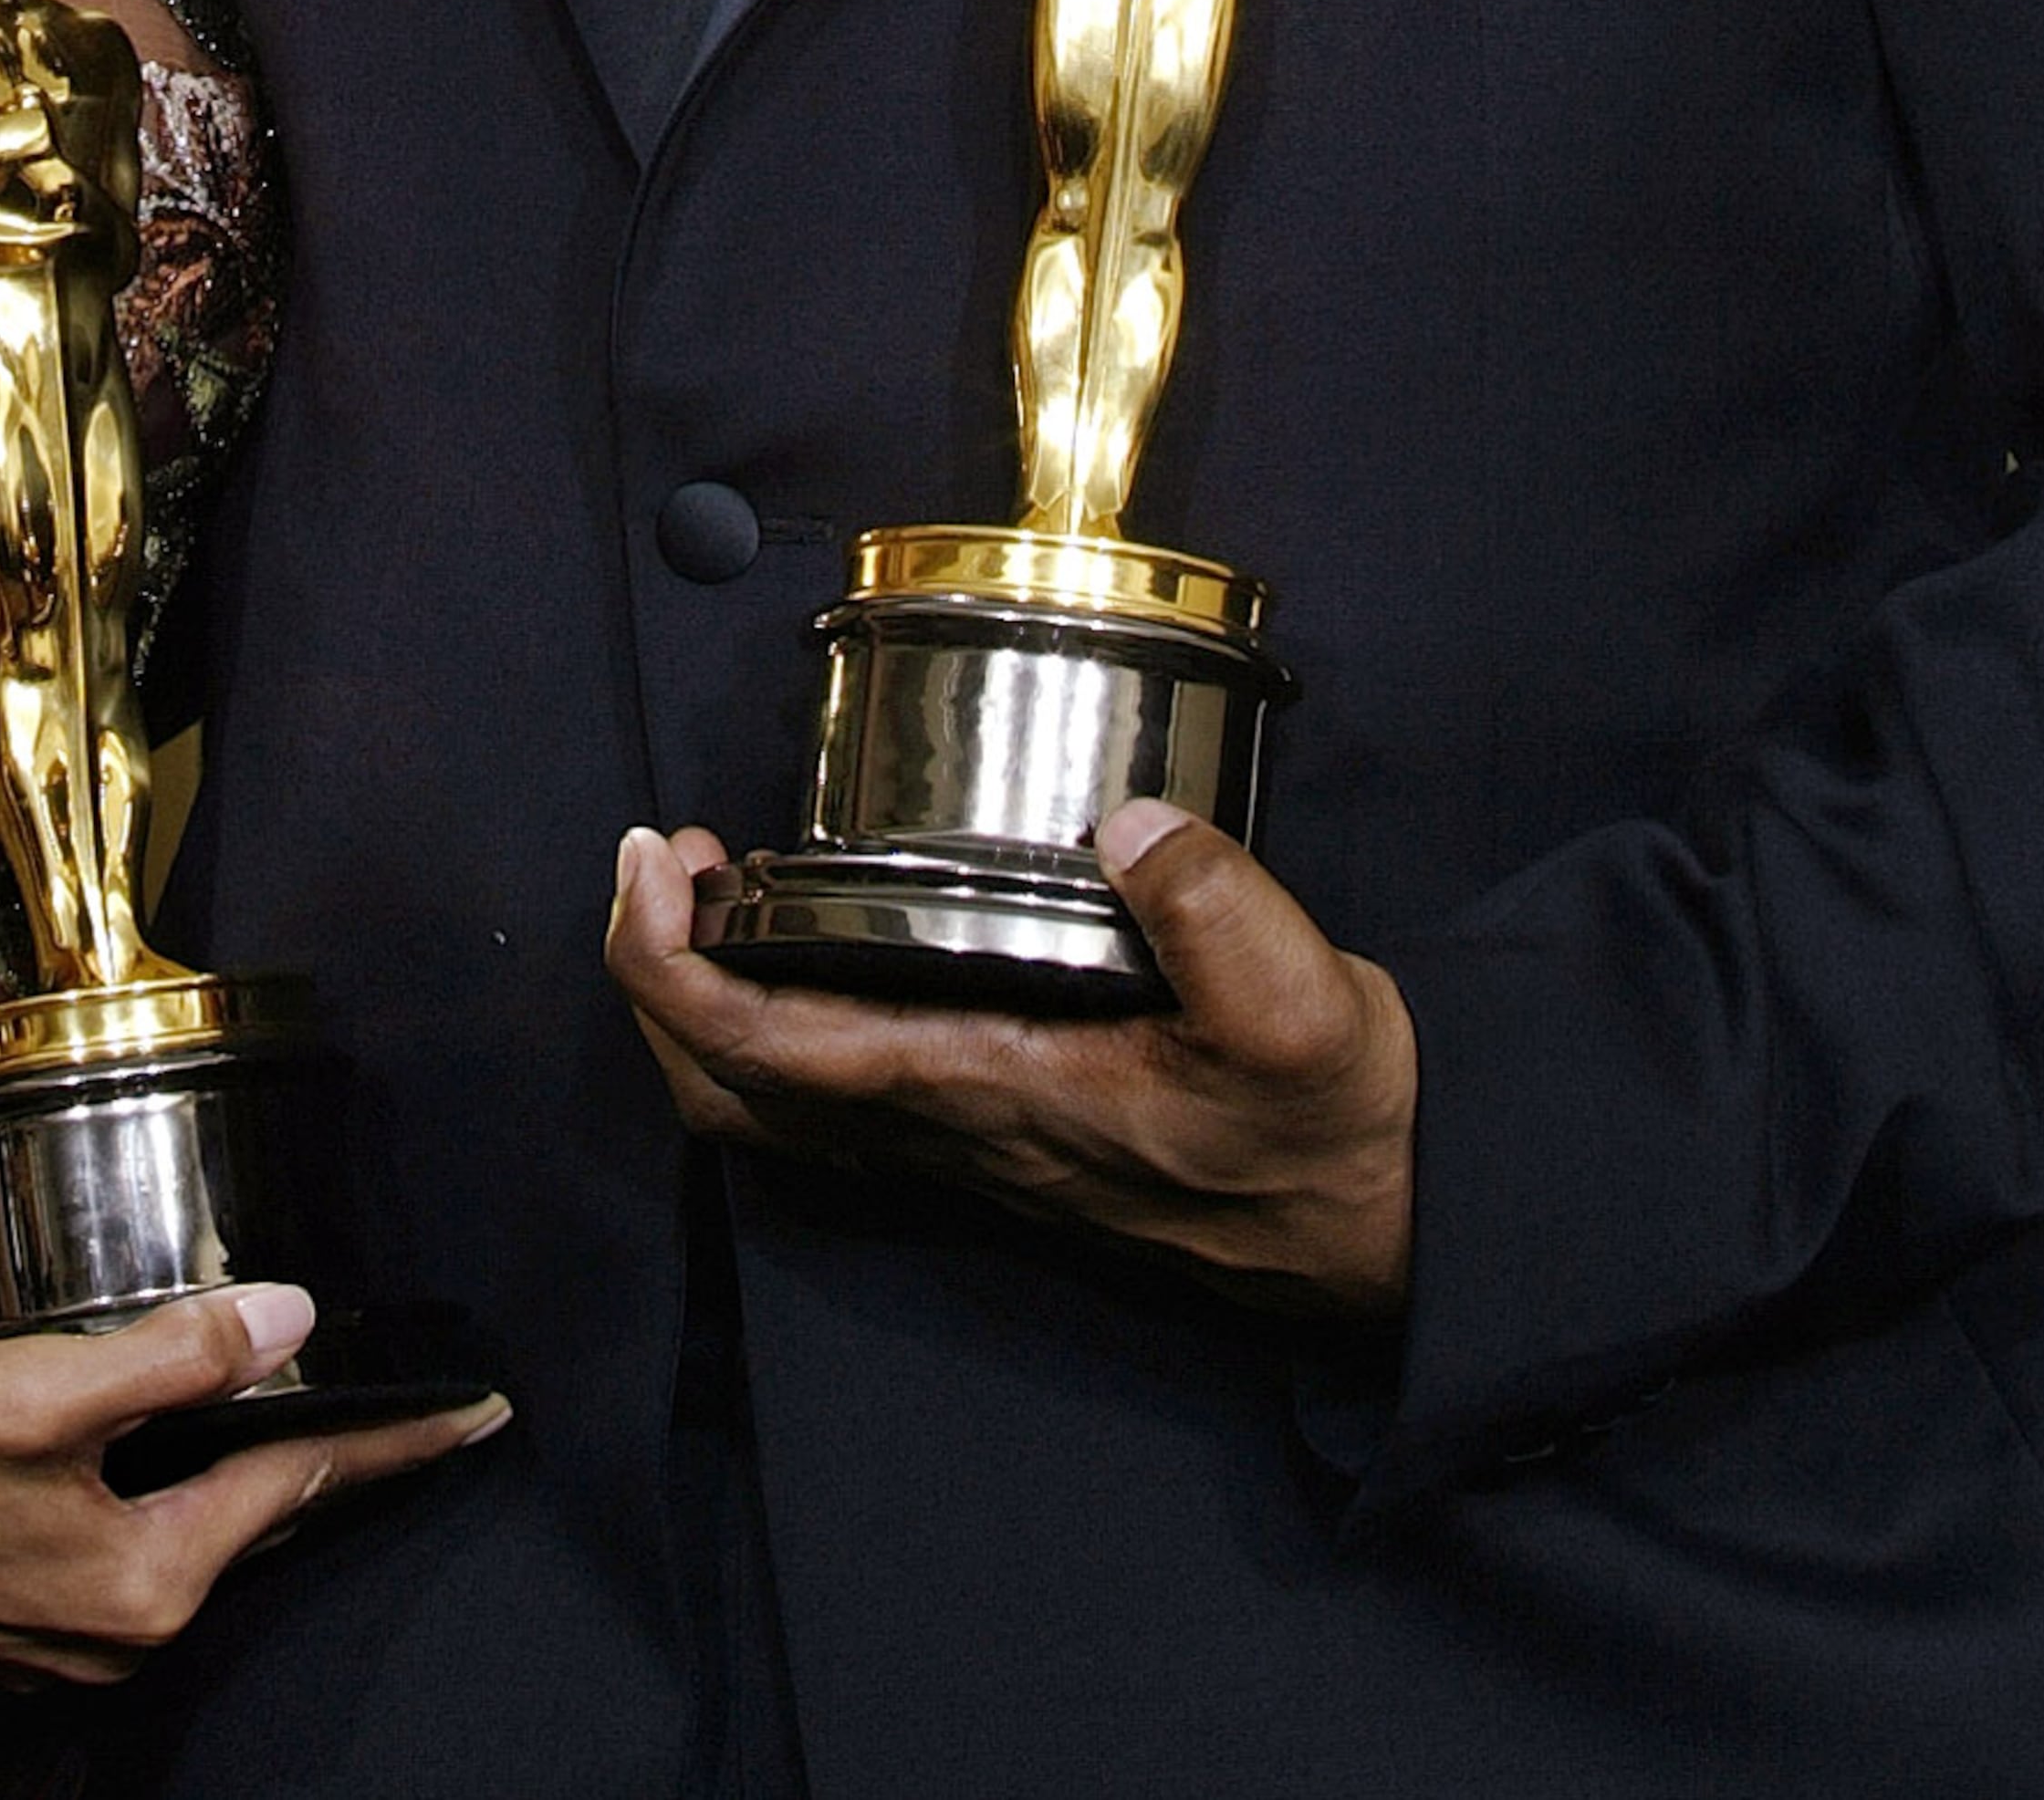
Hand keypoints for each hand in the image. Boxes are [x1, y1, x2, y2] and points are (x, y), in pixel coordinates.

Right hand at [0, 1283, 508, 1680]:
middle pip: (249, 1522)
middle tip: (401, 1409)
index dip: (393, 1442)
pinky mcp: (1, 1618)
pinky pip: (115, 1547)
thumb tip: (294, 1318)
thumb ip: (174, 1355)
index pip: (300, 1487)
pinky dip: (154, 1492)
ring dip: (234, 1474)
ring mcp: (55, 1637)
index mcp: (143, 1580)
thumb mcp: (39, 1388)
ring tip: (296, 1414)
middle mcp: (114, 1631)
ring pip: (181, 1535)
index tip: (480, 1416)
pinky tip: (156, 1444)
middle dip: (325, 1463)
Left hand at [606, 806, 1416, 1311]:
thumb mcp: (1301, 1009)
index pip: (767, 1055)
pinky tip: (811, 938)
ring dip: (709, 1000)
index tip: (653, 866)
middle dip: (655, 982)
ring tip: (714, 882)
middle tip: (660, 861)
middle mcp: (954, 1132)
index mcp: (990, 1092)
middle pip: (727, 1095)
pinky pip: (837, 1096)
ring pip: (773, 1103)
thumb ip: (1213, 909)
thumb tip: (1129, 823)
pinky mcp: (1000, 1132)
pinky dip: (780, 1020)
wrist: (1390, 1220)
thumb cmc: (1335, 1127)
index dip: (671, 969)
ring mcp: (969, 1144)